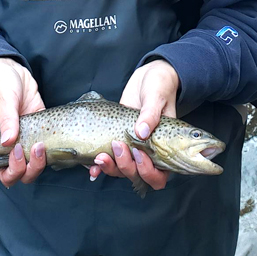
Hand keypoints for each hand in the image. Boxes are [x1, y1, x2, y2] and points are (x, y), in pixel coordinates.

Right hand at [0, 57, 45, 187]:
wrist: (12, 69)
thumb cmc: (0, 84)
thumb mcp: (4, 100)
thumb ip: (7, 120)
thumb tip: (8, 141)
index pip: (3, 170)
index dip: (12, 169)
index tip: (18, 151)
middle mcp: (12, 144)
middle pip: (22, 173)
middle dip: (30, 168)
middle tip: (35, 148)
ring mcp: (28, 137)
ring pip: (36, 163)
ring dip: (41, 161)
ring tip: (43, 144)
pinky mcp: (42, 127)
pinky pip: (49, 145)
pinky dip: (53, 148)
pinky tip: (56, 140)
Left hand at [89, 59, 179, 190]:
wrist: (146, 79)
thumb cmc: (159, 87)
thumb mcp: (157, 97)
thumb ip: (150, 114)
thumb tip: (141, 132)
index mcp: (165, 147)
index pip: (160, 175)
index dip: (149, 172)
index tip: (139, 153)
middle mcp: (149, 152)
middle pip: (138, 176)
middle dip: (126, 167)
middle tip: (118, 146)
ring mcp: (132, 148)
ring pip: (122, 171)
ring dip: (111, 167)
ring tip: (101, 156)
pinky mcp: (118, 140)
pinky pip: (110, 160)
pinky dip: (100, 166)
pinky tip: (92, 165)